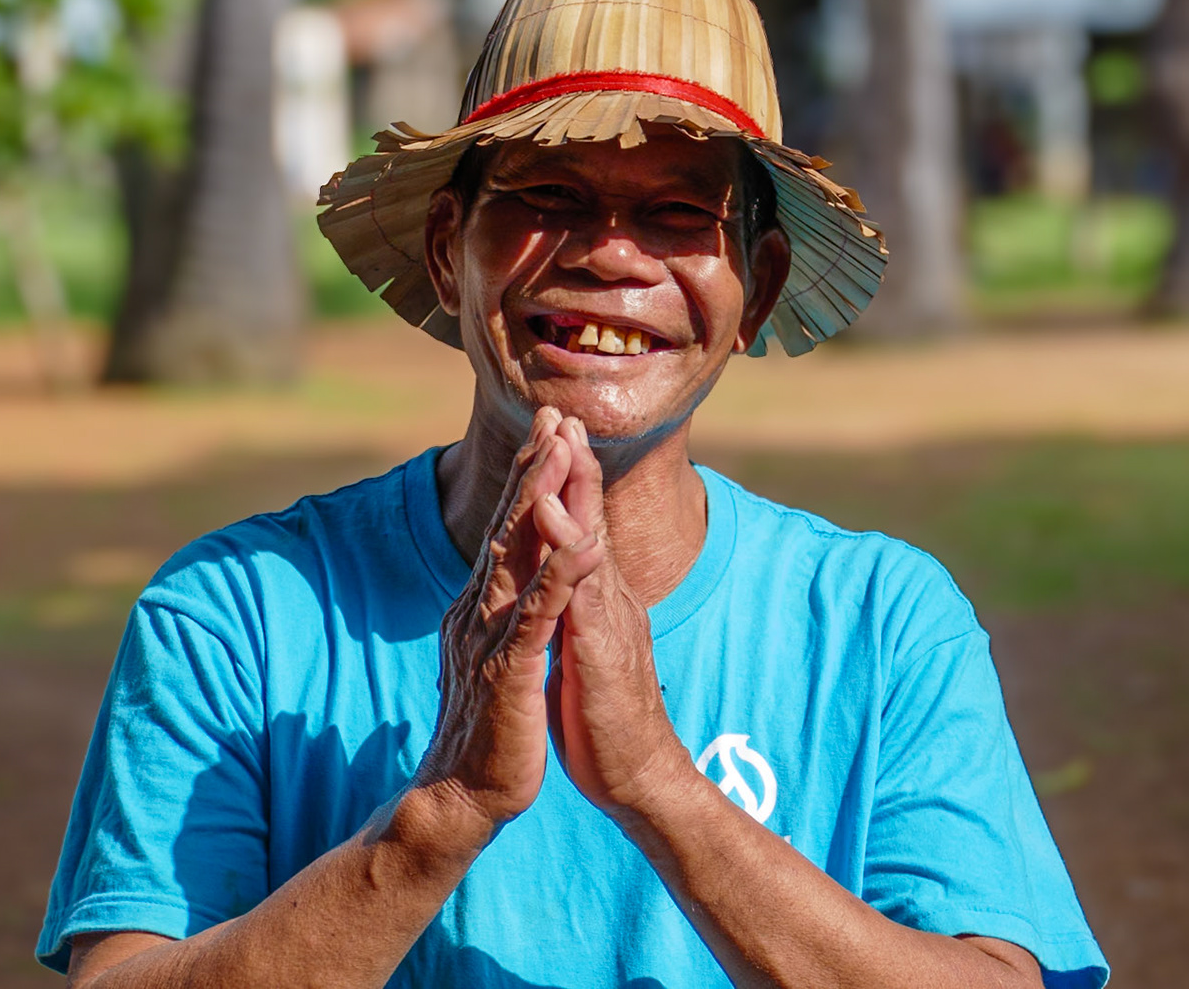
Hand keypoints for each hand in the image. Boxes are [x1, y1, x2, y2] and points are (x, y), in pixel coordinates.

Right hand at [414, 408, 606, 837]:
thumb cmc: (492, 728)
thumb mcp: (502, 653)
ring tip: (561, 456)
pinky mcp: (506, 674)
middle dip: (533, 468)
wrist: (465, 796)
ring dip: (540, 504)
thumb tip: (511, 575)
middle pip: (508, 526)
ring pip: (516, 558)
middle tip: (552, 414)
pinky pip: (534, 618)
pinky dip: (557, 580)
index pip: (509, 528)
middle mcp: (479, 610)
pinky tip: (580, 548)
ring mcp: (489, 639)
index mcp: (483, 605)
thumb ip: (506, 610)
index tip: (551, 428)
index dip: (530, 476)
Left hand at [540, 417, 695, 820]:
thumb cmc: (604, 715)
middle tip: (560, 412)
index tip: (552, 430)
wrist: (636, 776)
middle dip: (574, 463)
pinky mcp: (602, 652)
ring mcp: (609, 621)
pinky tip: (556, 527)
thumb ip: (577, 607)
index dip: (566, 477)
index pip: (580, 525)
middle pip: (590, 518)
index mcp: (596, 597)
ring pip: (590, 545)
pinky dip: (570, 556)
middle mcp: (608, 598)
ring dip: (575, 493)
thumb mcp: (583, 646)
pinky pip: (584, 596)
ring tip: (559, 445)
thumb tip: (563, 580)